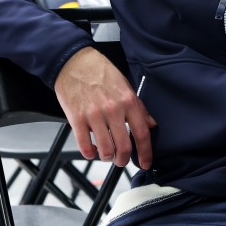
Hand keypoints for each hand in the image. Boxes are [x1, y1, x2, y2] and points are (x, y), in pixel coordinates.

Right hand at [54, 46, 156, 168]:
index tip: (146, 162)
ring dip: (107, 157)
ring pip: (105, 149)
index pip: (142, 133)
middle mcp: (113, 109)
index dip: (146, 152)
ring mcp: (94, 115)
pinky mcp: (76, 119)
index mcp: (127, 101)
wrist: (74, 63)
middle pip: (124, 147)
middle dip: (124, 160)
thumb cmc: (100, 72)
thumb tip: (151, 124)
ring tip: (107, 154)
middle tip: (122, 160)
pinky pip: (85, 145)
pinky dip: (90, 153)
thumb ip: (138, 107)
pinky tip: (92, 150)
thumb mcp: (125, 85)